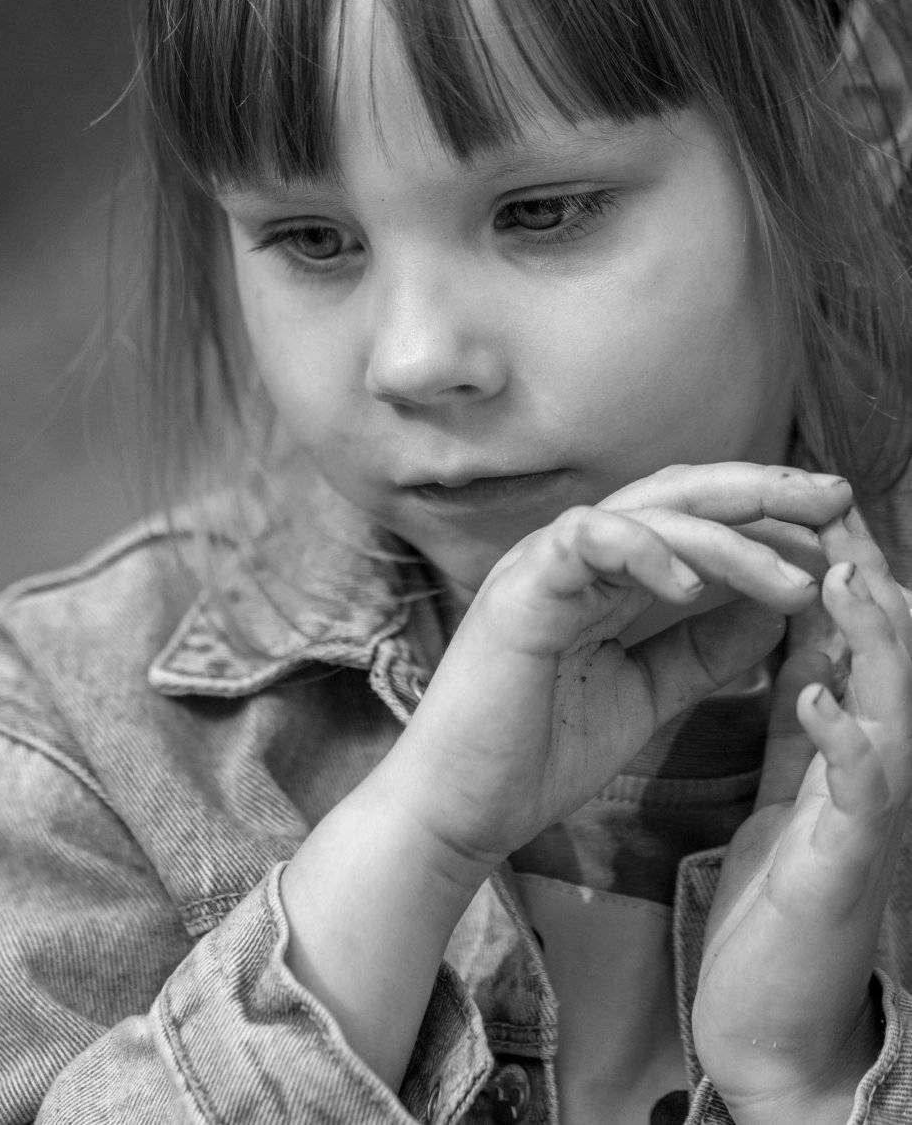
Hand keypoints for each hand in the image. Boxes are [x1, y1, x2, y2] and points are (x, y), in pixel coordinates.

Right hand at [382, 462, 852, 890]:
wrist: (463, 807)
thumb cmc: (541, 751)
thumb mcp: (649, 692)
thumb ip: (705, 646)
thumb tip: (778, 602)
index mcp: (606, 573)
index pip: (695, 518)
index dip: (765, 514)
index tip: (836, 523)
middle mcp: (577, 553)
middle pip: (679, 493)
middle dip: (763, 492)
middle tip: (836, 496)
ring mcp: (544, 562)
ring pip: (648, 513)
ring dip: (729, 539)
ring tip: (792, 579)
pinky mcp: (519, 588)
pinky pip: (588, 542)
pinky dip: (645, 551)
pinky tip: (693, 582)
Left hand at [693, 508, 911, 1124]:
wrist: (775, 1016)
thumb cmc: (783, 893)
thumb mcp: (792, 779)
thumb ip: (801, 706)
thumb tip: (796, 625)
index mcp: (850, 738)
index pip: (849, 633)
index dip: (831, 561)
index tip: (797, 496)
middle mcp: (875, 762)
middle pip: (884, 650)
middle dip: (862, 573)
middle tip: (828, 502)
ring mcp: (871, 809)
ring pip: (890, 702)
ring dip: (868, 635)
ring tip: (841, 572)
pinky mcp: (848, 858)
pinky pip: (857, 788)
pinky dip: (841, 734)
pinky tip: (812, 692)